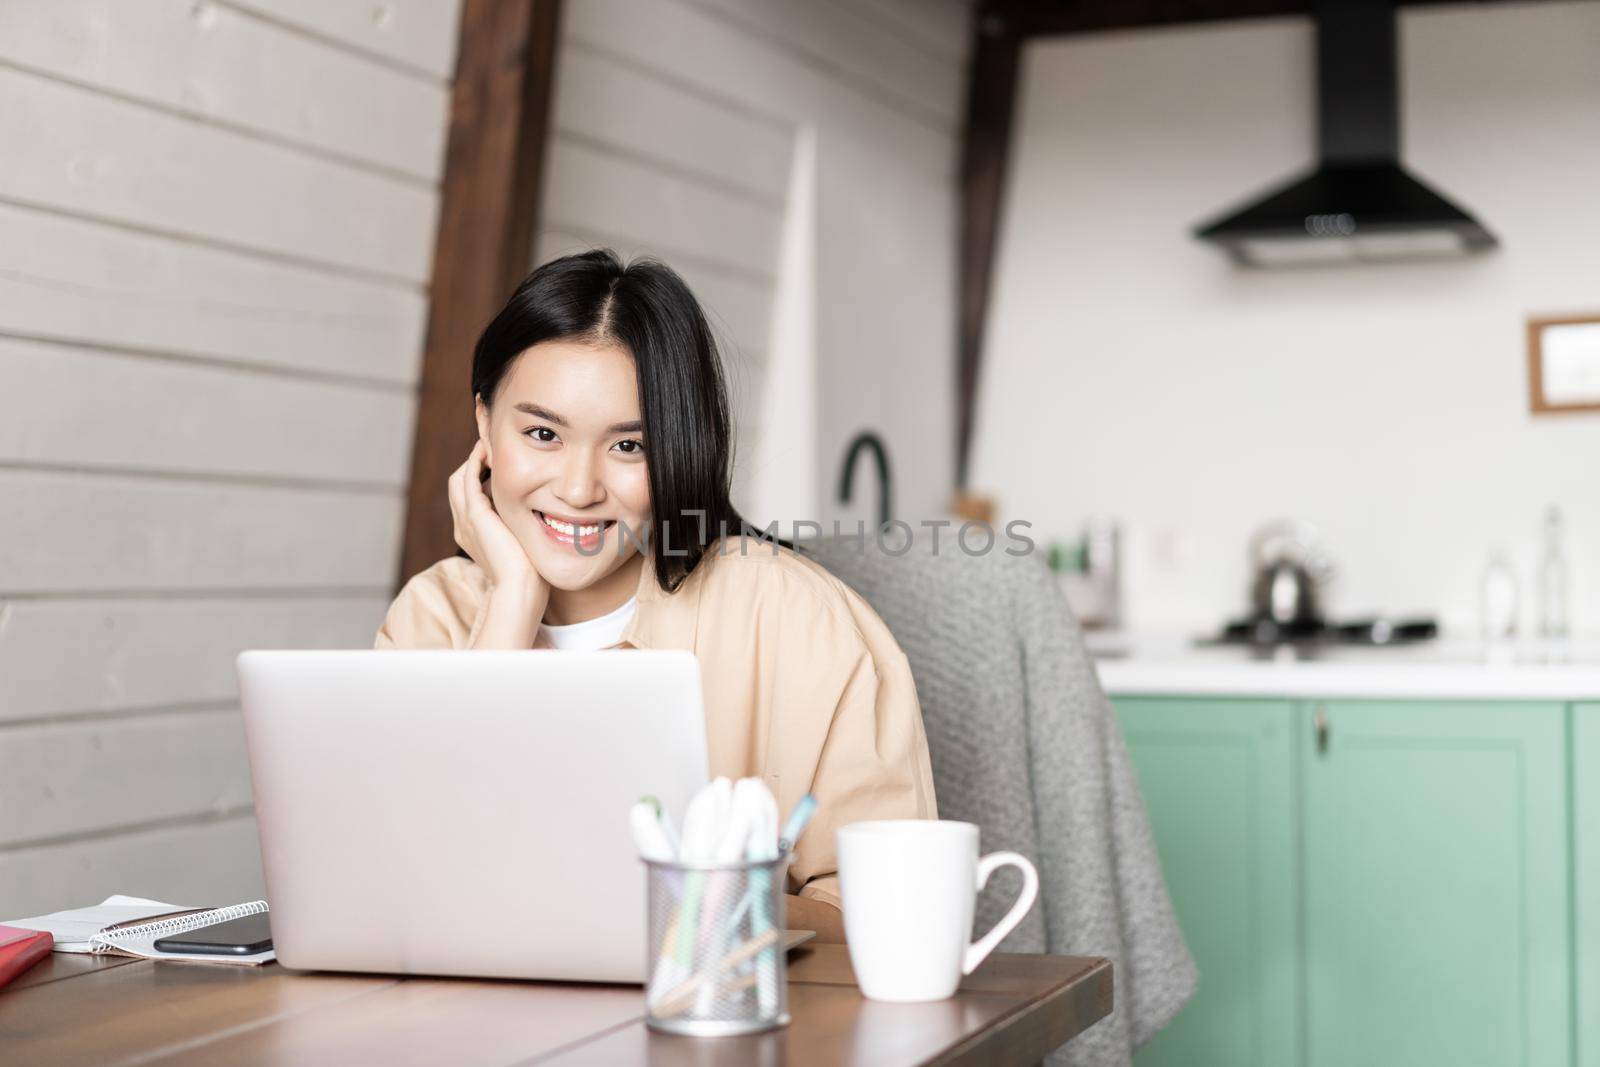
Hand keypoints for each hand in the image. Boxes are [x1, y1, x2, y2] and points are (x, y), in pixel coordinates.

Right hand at [448, 441, 541, 593]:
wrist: (520, 588)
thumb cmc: (528, 573)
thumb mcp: (520, 544)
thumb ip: (520, 528)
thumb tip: (539, 515)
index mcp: (471, 535)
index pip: (467, 498)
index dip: (478, 480)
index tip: (496, 466)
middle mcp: (463, 527)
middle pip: (457, 486)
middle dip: (472, 465)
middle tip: (490, 449)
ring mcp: (466, 520)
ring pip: (458, 480)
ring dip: (472, 459)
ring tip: (488, 444)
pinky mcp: (474, 515)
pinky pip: (467, 478)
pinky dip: (474, 462)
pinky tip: (487, 451)